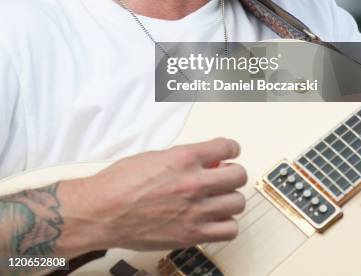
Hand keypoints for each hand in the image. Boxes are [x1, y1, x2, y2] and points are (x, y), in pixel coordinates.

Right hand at [80, 137, 246, 250]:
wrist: (101, 212)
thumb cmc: (119, 184)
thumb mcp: (154, 157)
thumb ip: (183, 159)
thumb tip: (202, 162)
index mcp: (184, 158)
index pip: (227, 147)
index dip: (231, 149)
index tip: (231, 152)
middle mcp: (194, 182)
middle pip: (238, 176)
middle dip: (233, 174)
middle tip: (224, 177)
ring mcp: (195, 210)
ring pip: (237, 203)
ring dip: (230, 199)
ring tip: (218, 199)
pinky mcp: (191, 234)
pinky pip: (229, 230)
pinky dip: (226, 224)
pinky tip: (214, 220)